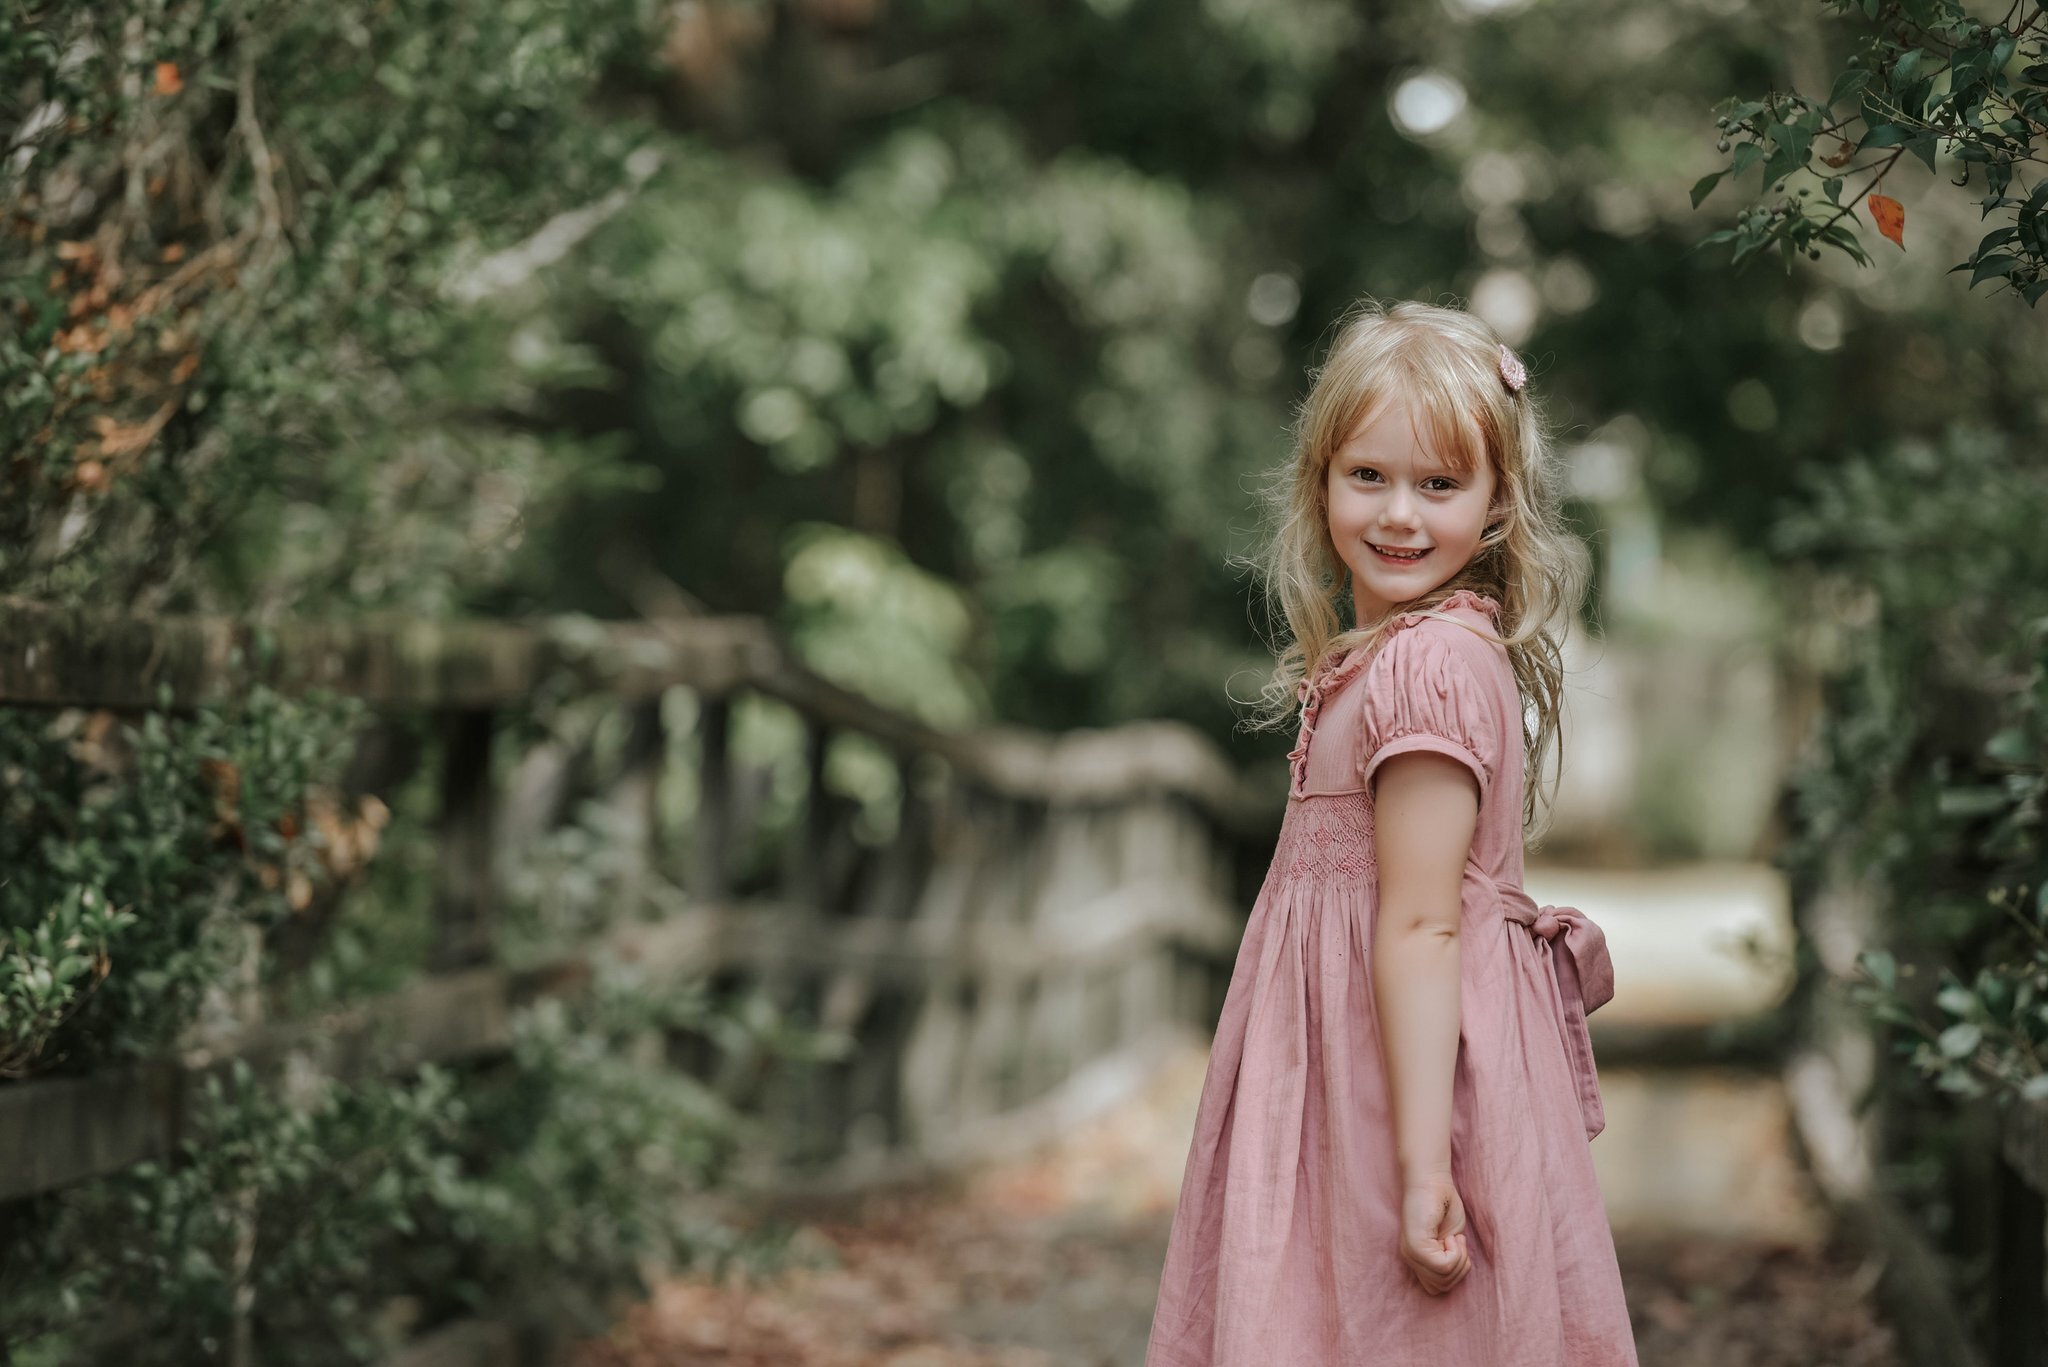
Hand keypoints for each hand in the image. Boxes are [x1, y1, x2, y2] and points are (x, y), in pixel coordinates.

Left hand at [1398, 1171, 1470, 1295]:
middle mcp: (1410, 1258)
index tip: (1457, 1249)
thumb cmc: (1443, 1205)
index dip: (1454, 1273)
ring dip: (1458, 1260)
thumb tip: (1449, 1276)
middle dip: (1459, 1268)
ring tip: (1453, 1238)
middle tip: (1456, 1243)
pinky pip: (1443, 1266)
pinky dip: (1456, 1253)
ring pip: (1443, 1279)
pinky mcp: (1415, 1245)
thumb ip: (1448, 1261)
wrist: (1433, 1181)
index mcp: (1418, 1259)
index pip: (1436, 1289)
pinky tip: (1451, 1236)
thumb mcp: (1450, 1241)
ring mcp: (1411, 1252)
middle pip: (1442, 1287)